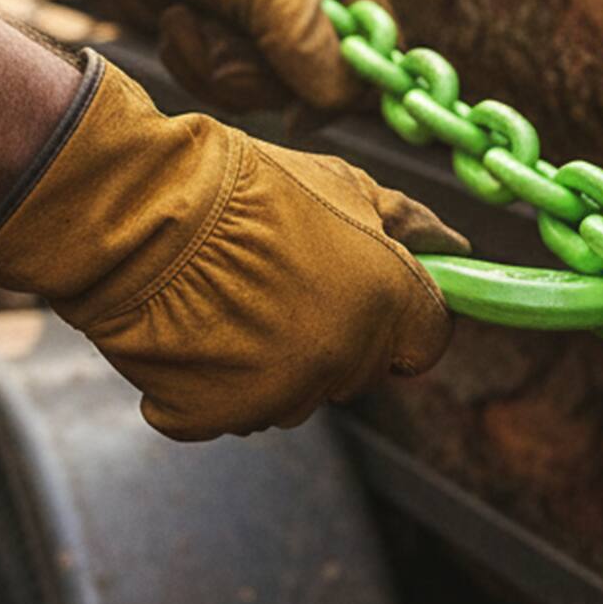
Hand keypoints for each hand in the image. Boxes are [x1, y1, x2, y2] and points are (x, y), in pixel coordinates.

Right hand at [0, 57, 463, 439]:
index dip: (404, 316)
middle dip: (338, 333)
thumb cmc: (248, 187)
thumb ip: (412, 226)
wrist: (142, 210)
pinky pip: (229, 410)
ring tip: (233, 297)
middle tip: (287, 280)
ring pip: (296, 393)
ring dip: (277, 360)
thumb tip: (460, 246)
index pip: (427, 342)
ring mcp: (277, 397)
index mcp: (388, 305)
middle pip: (361, 369)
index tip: (374, 293)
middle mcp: (342, 360)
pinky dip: (213, 381)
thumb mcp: (346, 185)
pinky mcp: (213, 418)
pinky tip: (196, 328)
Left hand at [34, 0, 385, 114]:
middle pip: (309, 96)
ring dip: (212, 64)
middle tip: (227, 28)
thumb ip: (308, 46)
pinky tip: (181, 23)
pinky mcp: (235, 58)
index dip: (340, 97)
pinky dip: (191, 63)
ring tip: (195, 17)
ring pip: (258, 99)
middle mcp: (324, 25)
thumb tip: (333, 103)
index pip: (373, 70)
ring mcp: (277, 45)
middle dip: (253, 70)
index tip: (297, 108)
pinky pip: (220, 94)